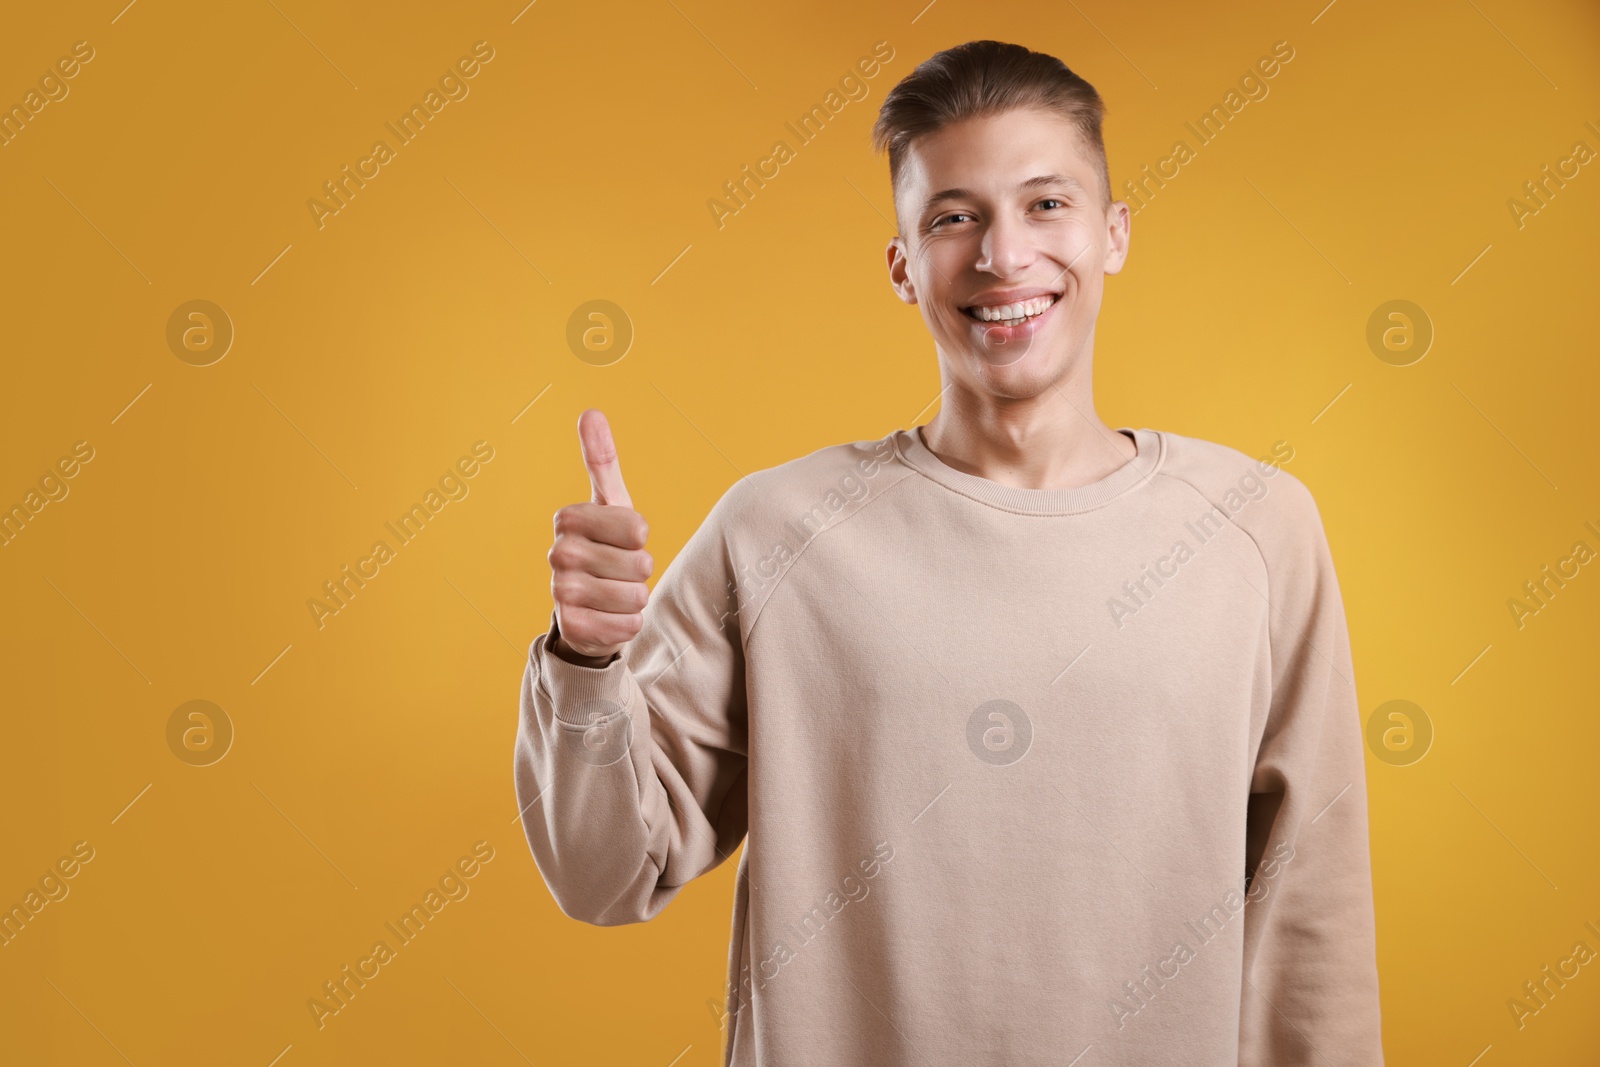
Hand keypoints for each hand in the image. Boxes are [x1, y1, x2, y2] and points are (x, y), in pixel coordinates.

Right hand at [548, 409, 653, 664]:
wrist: (585, 605)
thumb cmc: (606, 547)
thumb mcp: (610, 504)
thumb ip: (602, 459)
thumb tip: (590, 412)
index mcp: (569, 518)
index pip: (638, 528)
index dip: (640, 537)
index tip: (622, 539)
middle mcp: (558, 553)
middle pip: (640, 563)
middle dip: (640, 571)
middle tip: (618, 570)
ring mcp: (560, 593)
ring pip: (635, 596)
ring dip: (636, 598)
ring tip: (615, 593)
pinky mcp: (572, 628)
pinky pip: (628, 625)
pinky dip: (628, 624)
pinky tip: (608, 617)